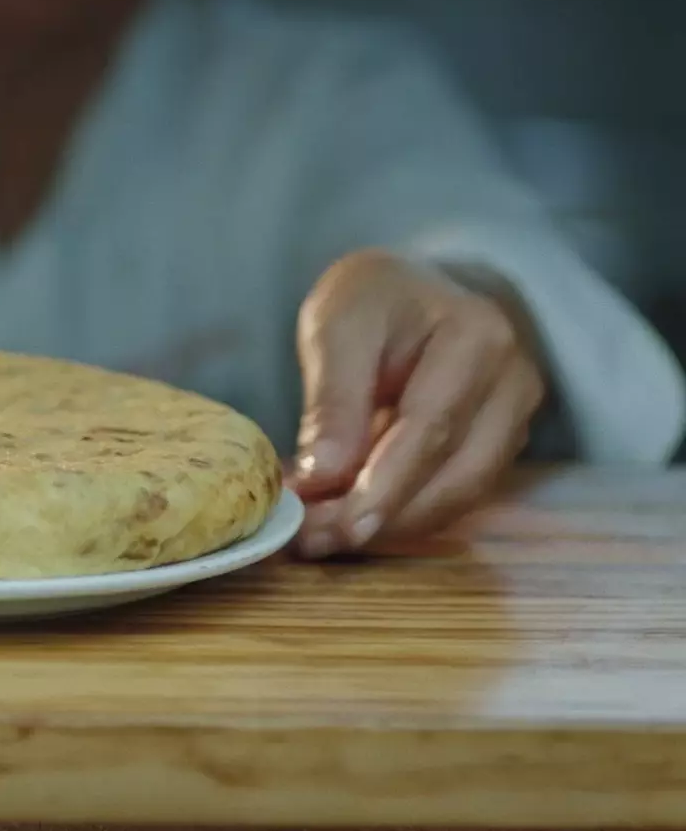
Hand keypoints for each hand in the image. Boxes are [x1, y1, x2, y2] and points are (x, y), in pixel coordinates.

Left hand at [289, 249, 544, 557]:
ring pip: (461, 494)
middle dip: (381, 516)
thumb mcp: (338, 326)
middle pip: (454, 472)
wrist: (418, 290)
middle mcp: (513, 380)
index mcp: (476, 336)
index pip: (430, 427)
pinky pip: (457, 494)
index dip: (382, 485)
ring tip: (324, 535)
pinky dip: (405, 515)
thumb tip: (322, 478)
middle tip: (314, 540)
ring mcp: (515, 416)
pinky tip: (353, 519)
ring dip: (392, 525)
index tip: (334, 524)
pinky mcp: (501, 445)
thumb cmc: (375, 300)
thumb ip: (333, 399)